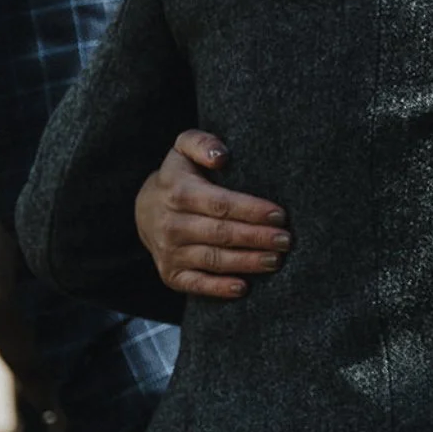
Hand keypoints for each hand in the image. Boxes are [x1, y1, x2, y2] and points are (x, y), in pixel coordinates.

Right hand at [135, 130, 290, 298]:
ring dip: (246, 262)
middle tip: (286, 240)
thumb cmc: (178, 176)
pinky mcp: (170, 274)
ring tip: (275, 261)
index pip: (220, 204)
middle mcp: (171, 225)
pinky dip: (219, 288)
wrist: (145, 209)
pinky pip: (196, 284)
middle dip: (256, 237)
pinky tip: (243, 287)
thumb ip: (200, 143)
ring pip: (213, 260)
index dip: (251, 210)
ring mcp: (169, 252)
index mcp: (178, 192)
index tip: (280, 214)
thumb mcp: (183, 148)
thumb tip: (221, 156)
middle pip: (221, 234)